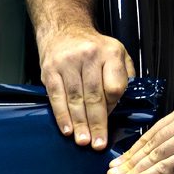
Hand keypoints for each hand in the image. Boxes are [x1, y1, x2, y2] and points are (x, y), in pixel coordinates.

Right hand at [37, 25, 134, 150]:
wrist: (64, 30)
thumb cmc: (93, 47)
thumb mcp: (117, 53)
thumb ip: (122, 76)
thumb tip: (120, 104)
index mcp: (111, 52)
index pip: (115, 86)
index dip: (113, 106)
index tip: (110, 119)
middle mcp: (89, 56)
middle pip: (95, 96)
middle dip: (97, 123)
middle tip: (98, 143)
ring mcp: (68, 64)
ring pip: (75, 100)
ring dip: (79, 124)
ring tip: (83, 141)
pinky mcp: (50, 71)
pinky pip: (57, 98)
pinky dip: (62, 116)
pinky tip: (67, 130)